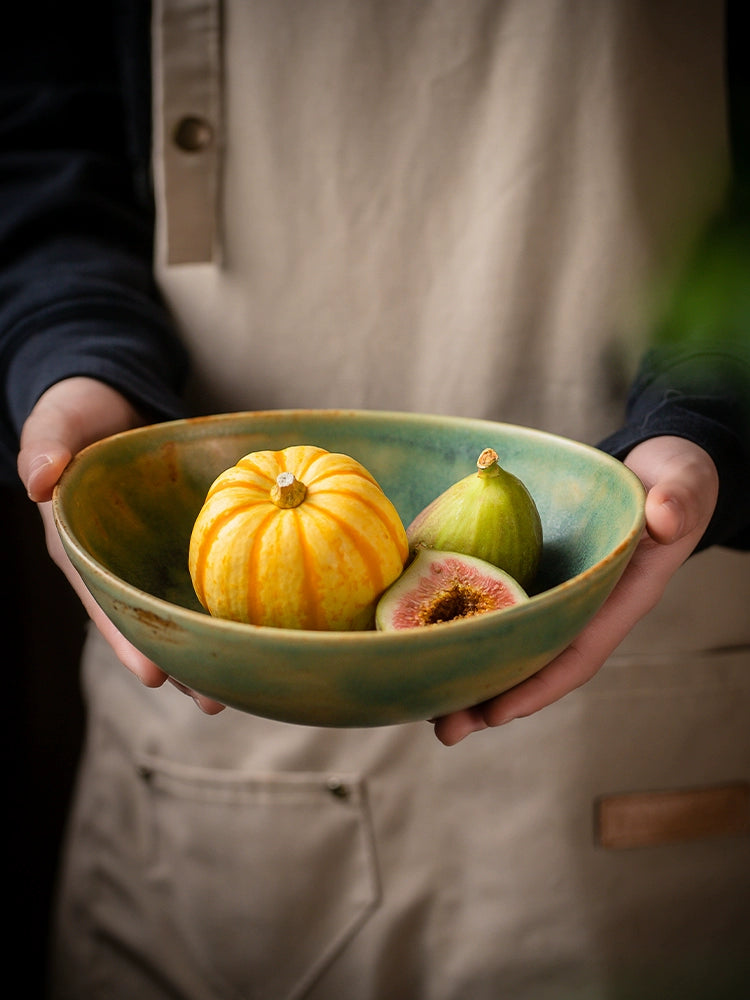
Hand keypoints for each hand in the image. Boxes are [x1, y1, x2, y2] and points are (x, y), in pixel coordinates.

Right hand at [17, 377, 223, 713]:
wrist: (113, 402)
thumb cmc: (77, 415)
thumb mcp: (54, 423)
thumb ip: (44, 446)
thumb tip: (40, 478)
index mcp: (80, 549)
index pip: (102, 603)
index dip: (125, 639)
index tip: (153, 674)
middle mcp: (119, 562)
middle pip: (149, 622)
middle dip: (180, 661)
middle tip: (216, 699)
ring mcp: (153, 555)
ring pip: (183, 607)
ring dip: (212, 642)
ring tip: (251, 678)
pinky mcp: (186, 540)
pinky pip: (213, 568)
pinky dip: (235, 594)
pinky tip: (268, 620)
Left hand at [433, 435, 718, 745]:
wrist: (656, 470)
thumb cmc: (674, 480)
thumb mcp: (684, 485)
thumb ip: (678, 502)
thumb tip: (666, 518)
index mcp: (621, 598)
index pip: (579, 653)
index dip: (539, 686)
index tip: (498, 713)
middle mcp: (585, 606)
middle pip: (536, 662)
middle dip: (493, 698)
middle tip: (445, 728)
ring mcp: (558, 593)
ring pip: (513, 642)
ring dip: (472, 672)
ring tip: (425, 704)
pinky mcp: (535, 573)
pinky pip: (499, 605)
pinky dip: (467, 626)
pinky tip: (426, 636)